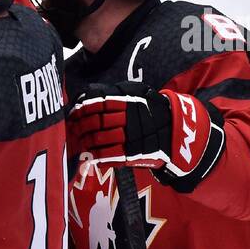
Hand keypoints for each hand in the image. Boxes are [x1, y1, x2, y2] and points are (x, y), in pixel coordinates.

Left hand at [68, 81, 223, 187]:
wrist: (176, 133)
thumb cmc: (153, 111)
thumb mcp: (139, 94)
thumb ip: (116, 92)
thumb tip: (87, 93)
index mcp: (129, 102)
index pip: (98, 103)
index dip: (82, 108)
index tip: (74, 112)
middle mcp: (128, 119)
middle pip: (95, 122)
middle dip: (80, 126)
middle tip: (72, 128)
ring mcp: (130, 138)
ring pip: (98, 139)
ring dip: (84, 142)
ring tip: (78, 141)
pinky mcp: (132, 155)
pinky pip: (108, 156)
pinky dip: (95, 156)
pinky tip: (88, 155)